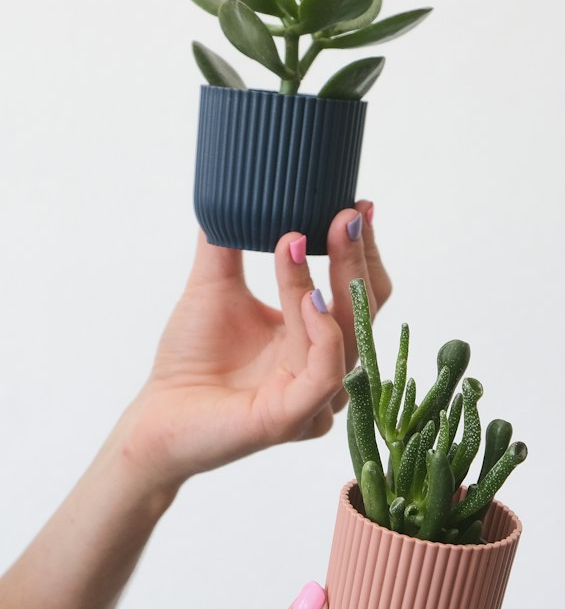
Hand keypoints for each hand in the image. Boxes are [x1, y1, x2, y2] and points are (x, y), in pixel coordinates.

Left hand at [122, 202, 391, 490]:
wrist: (156, 415)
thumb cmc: (189, 360)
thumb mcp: (215, 288)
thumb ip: (228, 243)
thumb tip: (234, 191)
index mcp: (316, 337)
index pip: (358, 291)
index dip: (362, 250)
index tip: (357, 206)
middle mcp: (326, 366)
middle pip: (364, 309)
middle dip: (356, 258)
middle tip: (346, 215)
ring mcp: (316, 395)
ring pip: (343, 334)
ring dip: (325, 282)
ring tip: (297, 240)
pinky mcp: (294, 417)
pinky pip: (325, 373)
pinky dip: (321, 333)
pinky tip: (307, 298)